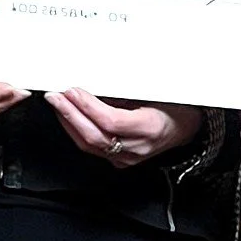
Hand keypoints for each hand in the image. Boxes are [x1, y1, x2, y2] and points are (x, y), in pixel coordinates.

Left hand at [50, 90, 203, 166]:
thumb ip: (125, 90)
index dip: (88, 106)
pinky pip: (91, 147)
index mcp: (150, 127)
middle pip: (94, 135)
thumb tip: (95, 81)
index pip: (111, 121)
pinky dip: (76, 130)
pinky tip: (68, 117)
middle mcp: (137, 147)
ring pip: (88, 144)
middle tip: (55, 96)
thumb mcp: (155, 91)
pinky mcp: (118, 160)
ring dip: (68, 122)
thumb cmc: (173, 107)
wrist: (185, 128)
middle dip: (70, 113)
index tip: (73, 91)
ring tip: (57, 103)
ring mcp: (127, 157)